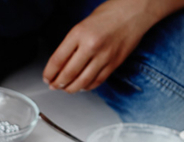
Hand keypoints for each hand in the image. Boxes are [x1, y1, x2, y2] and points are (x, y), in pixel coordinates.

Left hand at [42, 0, 158, 92]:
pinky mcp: (115, 63)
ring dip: (71, 88)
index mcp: (79, 33)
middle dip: (58, 84)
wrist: (136, 10)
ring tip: (66, 88)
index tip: (46, 78)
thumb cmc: (110, 13)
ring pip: (82, 81)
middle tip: (54, 86)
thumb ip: (71, 44)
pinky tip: (82, 86)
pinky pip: (97, 81)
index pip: (57, 60)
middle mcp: (91, 45)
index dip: (49, 73)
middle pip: (68, 74)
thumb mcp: (83, 25)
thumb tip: (59, 63)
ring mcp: (104, 56)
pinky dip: (87, 87)